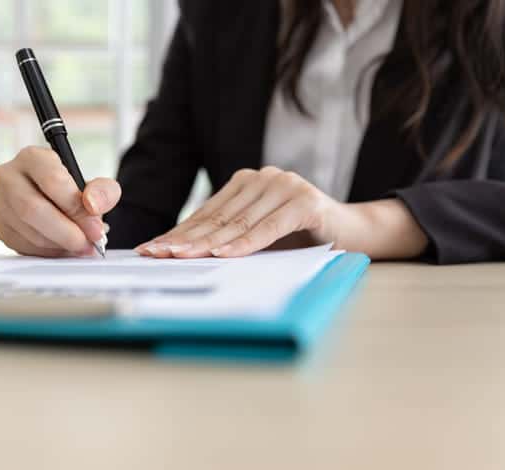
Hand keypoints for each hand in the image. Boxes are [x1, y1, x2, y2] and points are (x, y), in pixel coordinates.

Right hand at [0, 147, 121, 256]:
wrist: (55, 201)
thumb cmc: (73, 191)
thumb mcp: (97, 186)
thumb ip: (104, 191)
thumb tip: (92, 205)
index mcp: (32, 158)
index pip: (51, 180)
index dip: (75, 208)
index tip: (95, 227)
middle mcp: (9, 177)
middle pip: (32, 209)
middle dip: (66, 233)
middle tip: (88, 244)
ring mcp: (1, 204)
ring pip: (28, 231)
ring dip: (60, 245)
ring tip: (81, 246)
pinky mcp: (1, 228)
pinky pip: (24, 247)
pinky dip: (49, 253)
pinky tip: (64, 247)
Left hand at [136, 167, 336, 257]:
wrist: (354, 234)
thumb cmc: (301, 239)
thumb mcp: (260, 238)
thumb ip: (230, 238)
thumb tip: (183, 255)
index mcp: (247, 184)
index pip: (206, 213)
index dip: (178, 232)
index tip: (150, 248)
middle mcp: (263, 178)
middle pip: (217, 216)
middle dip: (184, 238)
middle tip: (156, 254)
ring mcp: (284, 186)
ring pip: (239, 221)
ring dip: (207, 242)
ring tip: (179, 256)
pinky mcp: (305, 201)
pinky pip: (269, 227)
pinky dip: (246, 243)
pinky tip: (224, 254)